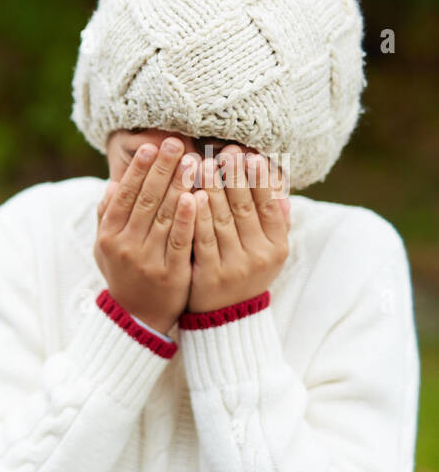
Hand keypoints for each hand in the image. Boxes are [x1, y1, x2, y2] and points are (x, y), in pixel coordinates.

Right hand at [95, 139, 197, 333]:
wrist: (137, 317)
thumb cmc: (124, 273)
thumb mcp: (105, 247)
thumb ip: (107, 216)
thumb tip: (113, 185)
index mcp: (108, 236)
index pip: (124, 195)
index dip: (138, 169)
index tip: (152, 146)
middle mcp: (124, 246)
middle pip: (145, 200)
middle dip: (161, 169)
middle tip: (176, 144)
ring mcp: (146, 260)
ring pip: (163, 216)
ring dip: (178, 185)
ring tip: (192, 161)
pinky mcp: (170, 273)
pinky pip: (179, 240)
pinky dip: (185, 218)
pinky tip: (194, 197)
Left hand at [188, 147, 289, 312]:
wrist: (226, 320)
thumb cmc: (243, 275)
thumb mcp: (266, 253)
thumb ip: (272, 223)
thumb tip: (281, 190)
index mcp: (277, 247)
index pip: (268, 206)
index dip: (259, 179)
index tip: (248, 154)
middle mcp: (259, 256)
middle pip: (245, 208)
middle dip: (234, 177)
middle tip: (224, 151)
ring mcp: (235, 266)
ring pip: (223, 221)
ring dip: (213, 190)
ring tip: (204, 164)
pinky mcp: (210, 276)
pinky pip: (203, 240)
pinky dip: (198, 216)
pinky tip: (190, 195)